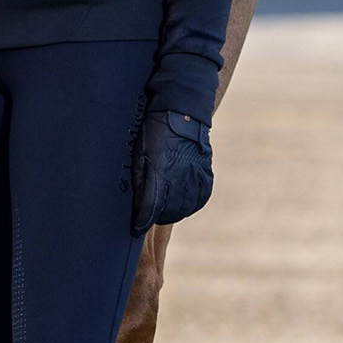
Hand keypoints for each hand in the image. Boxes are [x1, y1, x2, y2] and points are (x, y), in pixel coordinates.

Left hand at [130, 108, 213, 236]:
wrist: (181, 114)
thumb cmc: (154, 133)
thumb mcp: (139, 156)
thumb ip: (140, 182)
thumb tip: (139, 206)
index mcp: (161, 173)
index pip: (150, 209)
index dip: (142, 221)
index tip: (137, 227)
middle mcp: (180, 178)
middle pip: (168, 212)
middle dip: (156, 217)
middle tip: (149, 215)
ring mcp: (196, 177)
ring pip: (184, 208)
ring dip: (173, 212)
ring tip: (164, 208)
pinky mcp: (206, 175)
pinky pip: (200, 199)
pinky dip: (190, 204)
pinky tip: (182, 201)